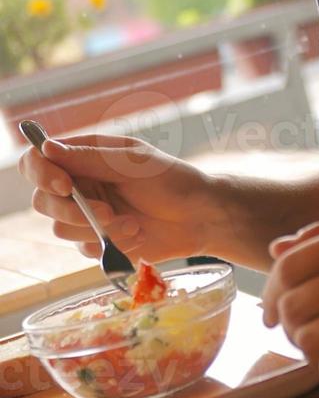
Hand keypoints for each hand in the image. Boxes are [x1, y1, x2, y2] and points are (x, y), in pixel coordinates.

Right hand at [18, 133, 222, 263]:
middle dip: (71, 210)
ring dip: (97, 229)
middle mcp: (81, 184)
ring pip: (61, 228)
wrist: (199, 218)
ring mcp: (87, 214)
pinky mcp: (98, 241)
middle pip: (42, 200)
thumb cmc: (171, 180)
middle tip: (106, 212)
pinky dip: (109, 245)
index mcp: (86, 156)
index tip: (63, 185)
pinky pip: (83, 250)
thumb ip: (90, 158)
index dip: (41, 172)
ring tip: (133, 223)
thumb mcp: (133, 164)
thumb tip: (47, 147)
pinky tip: (137, 235)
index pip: (39, 159)